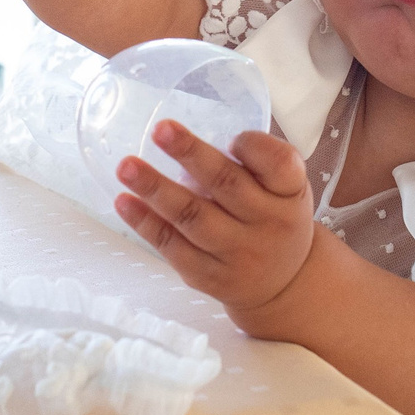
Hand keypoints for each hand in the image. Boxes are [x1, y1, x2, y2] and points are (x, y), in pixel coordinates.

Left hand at [112, 119, 317, 312]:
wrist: (283, 284)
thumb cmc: (275, 217)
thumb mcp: (286, 188)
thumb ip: (256, 162)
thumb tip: (192, 138)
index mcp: (289, 193)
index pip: (279, 165)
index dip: (255, 147)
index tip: (233, 137)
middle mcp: (268, 224)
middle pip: (227, 185)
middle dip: (191, 154)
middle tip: (161, 130)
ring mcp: (237, 253)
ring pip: (193, 217)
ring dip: (156, 189)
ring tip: (126, 167)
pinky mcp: (208, 275)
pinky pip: (172, 247)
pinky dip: (146, 223)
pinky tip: (124, 201)